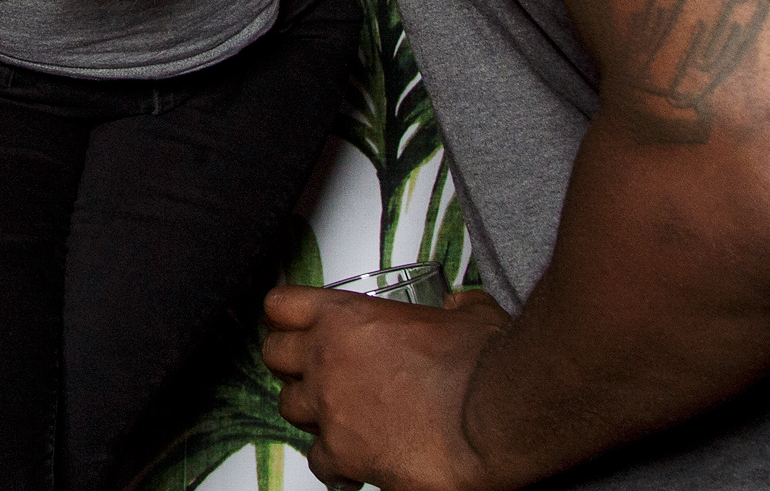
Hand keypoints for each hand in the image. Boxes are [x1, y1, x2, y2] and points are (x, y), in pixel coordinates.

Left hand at [264, 285, 510, 490]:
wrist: (495, 419)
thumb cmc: (484, 368)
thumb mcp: (470, 316)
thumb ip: (455, 307)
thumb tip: (460, 307)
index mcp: (348, 316)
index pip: (282, 305)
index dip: (287, 317)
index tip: (294, 326)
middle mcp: (327, 359)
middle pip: (274, 355)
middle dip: (291, 364)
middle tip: (316, 372)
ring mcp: (331, 408)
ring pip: (287, 407)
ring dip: (310, 411)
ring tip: (338, 417)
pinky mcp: (343, 454)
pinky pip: (316, 460)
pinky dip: (332, 463)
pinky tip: (354, 462)